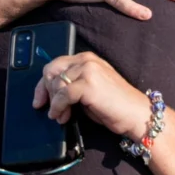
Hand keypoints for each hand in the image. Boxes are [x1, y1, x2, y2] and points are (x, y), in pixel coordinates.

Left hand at [32, 52, 150, 140]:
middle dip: (46, 91)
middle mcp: (86, 60)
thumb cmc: (114, 105)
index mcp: (87, 58)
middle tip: (50, 109)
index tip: (39, 100)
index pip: (55, 64)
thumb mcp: (90, 89)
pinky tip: (61, 115)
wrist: (135, 113)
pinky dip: (57, 107)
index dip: (43, 83)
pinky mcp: (88, 84)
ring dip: (54, 103)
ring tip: (61, 116)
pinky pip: (62, 95)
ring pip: (56, 83)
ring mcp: (88, 70)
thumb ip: (73, 84)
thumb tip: (50, 93)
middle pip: (51, 71)